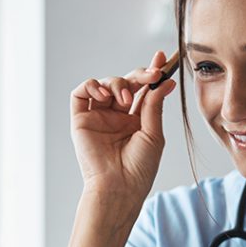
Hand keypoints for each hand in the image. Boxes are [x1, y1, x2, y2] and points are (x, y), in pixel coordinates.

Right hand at [70, 51, 176, 202]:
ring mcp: (98, 117)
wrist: (119, 187)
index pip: (143, 90)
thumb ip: (154, 105)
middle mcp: (116, 116)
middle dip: (138, 75)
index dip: (151, 73)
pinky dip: (92, 86)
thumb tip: (165, 81)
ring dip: (117, 83)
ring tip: (125, 99)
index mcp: (136, 120)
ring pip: (103, 84)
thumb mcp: (153, 133)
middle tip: (151, 75)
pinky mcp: (80, 120)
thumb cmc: (138, 168)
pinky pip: (80, 93)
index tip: (162, 59)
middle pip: (125, 83)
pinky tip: (105, 97)